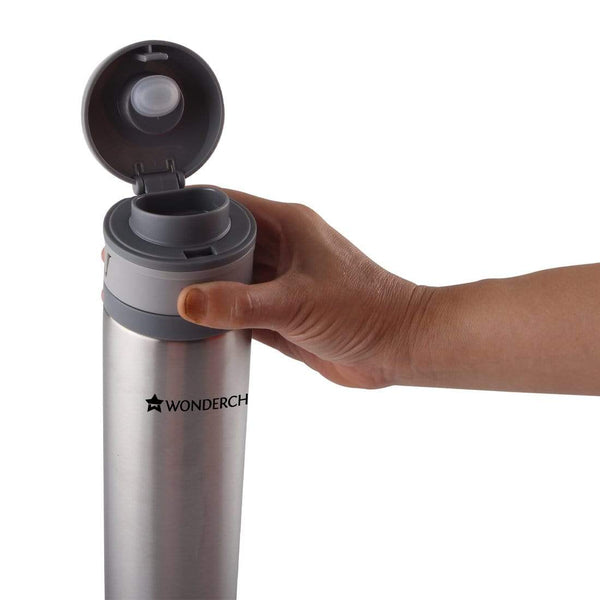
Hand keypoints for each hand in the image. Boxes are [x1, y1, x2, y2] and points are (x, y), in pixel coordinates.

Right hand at [178, 189, 422, 387]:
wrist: (398, 347)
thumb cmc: (366, 310)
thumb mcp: (296, 302)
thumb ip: (240, 303)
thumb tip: (188, 302)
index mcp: (288, 225)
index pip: (228, 204)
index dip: (191, 210)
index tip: (155, 221)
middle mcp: (284, 249)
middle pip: (223, 242)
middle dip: (190, 253)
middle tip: (151, 266)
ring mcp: (282, 282)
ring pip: (231, 277)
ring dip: (206, 286)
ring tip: (165, 294)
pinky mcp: (284, 313)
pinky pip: (242, 308)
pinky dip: (222, 315)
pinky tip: (198, 322)